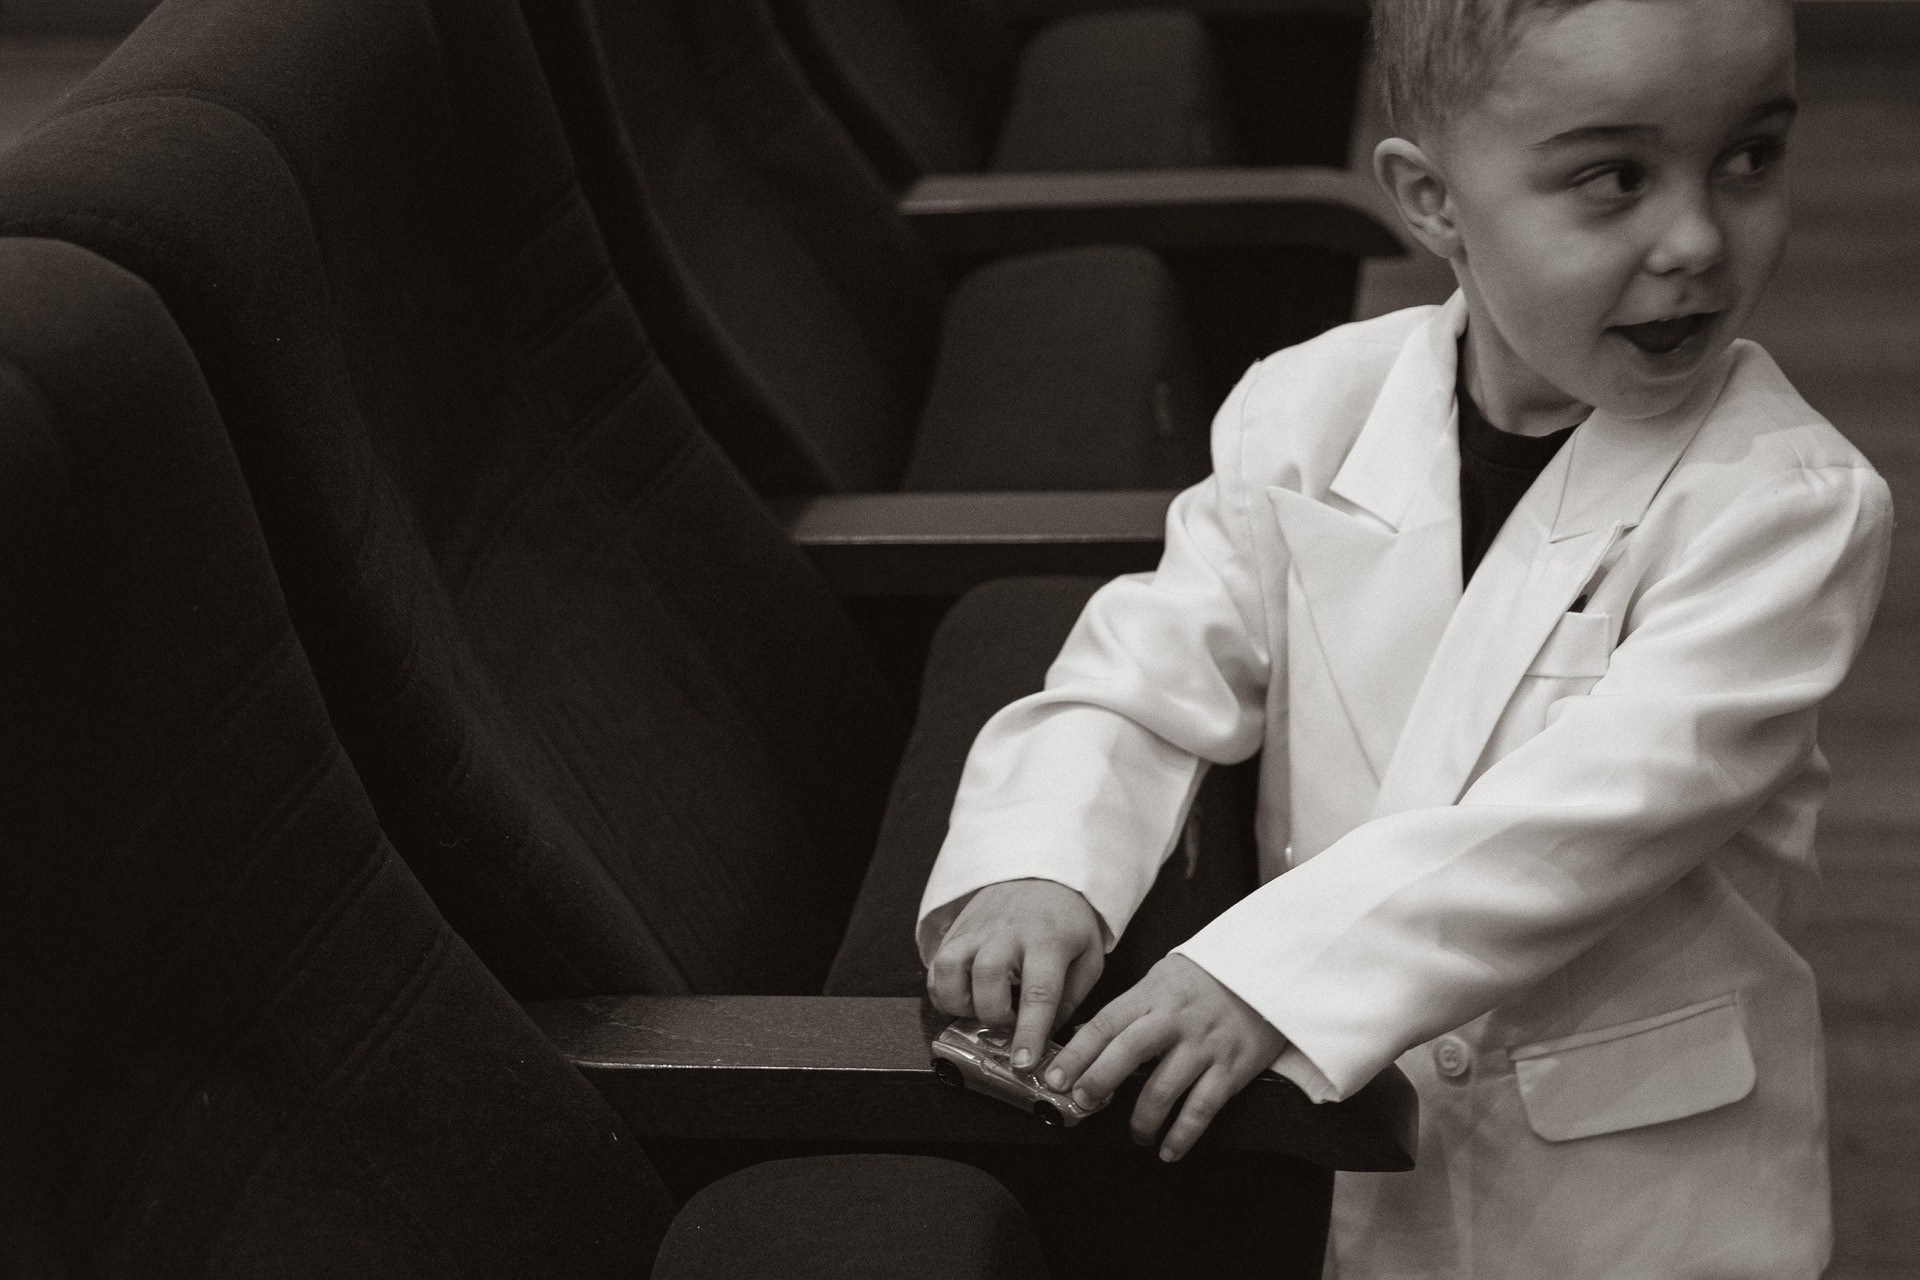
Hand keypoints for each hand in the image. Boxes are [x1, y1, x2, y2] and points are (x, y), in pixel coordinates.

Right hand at [926, 878, 1105, 1072]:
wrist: (1041, 874)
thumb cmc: (1068, 923)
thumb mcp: (1089, 957)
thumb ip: (1070, 1000)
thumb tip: (1045, 1037)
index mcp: (1049, 940)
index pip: (1039, 992)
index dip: (1029, 1032)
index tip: (1024, 1062)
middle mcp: (1008, 932)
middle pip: (987, 978)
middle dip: (993, 1015)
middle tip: (1006, 1025)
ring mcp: (977, 929)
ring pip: (950, 968)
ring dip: (959, 1003)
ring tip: (978, 1011)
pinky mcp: (956, 930)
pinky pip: (936, 965)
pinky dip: (942, 991)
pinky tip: (962, 998)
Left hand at [1042, 954, 1285, 1162]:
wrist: (1268, 971)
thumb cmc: (1205, 978)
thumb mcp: (1161, 979)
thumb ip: (1129, 1009)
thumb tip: (1085, 1039)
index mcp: (1152, 996)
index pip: (1105, 1024)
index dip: (1076, 1053)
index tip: (1053, 1077)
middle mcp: (1175, 1020)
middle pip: (1127, 1052)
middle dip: (1098, 1081)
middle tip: (1081, 1103)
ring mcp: (1204, 1045)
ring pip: (1163, 1088)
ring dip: (1142, 1119)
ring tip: (1136, 1134)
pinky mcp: (1232, 1068)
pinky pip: (1202, 1108)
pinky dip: (1183, 1134)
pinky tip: (1169, 1150)